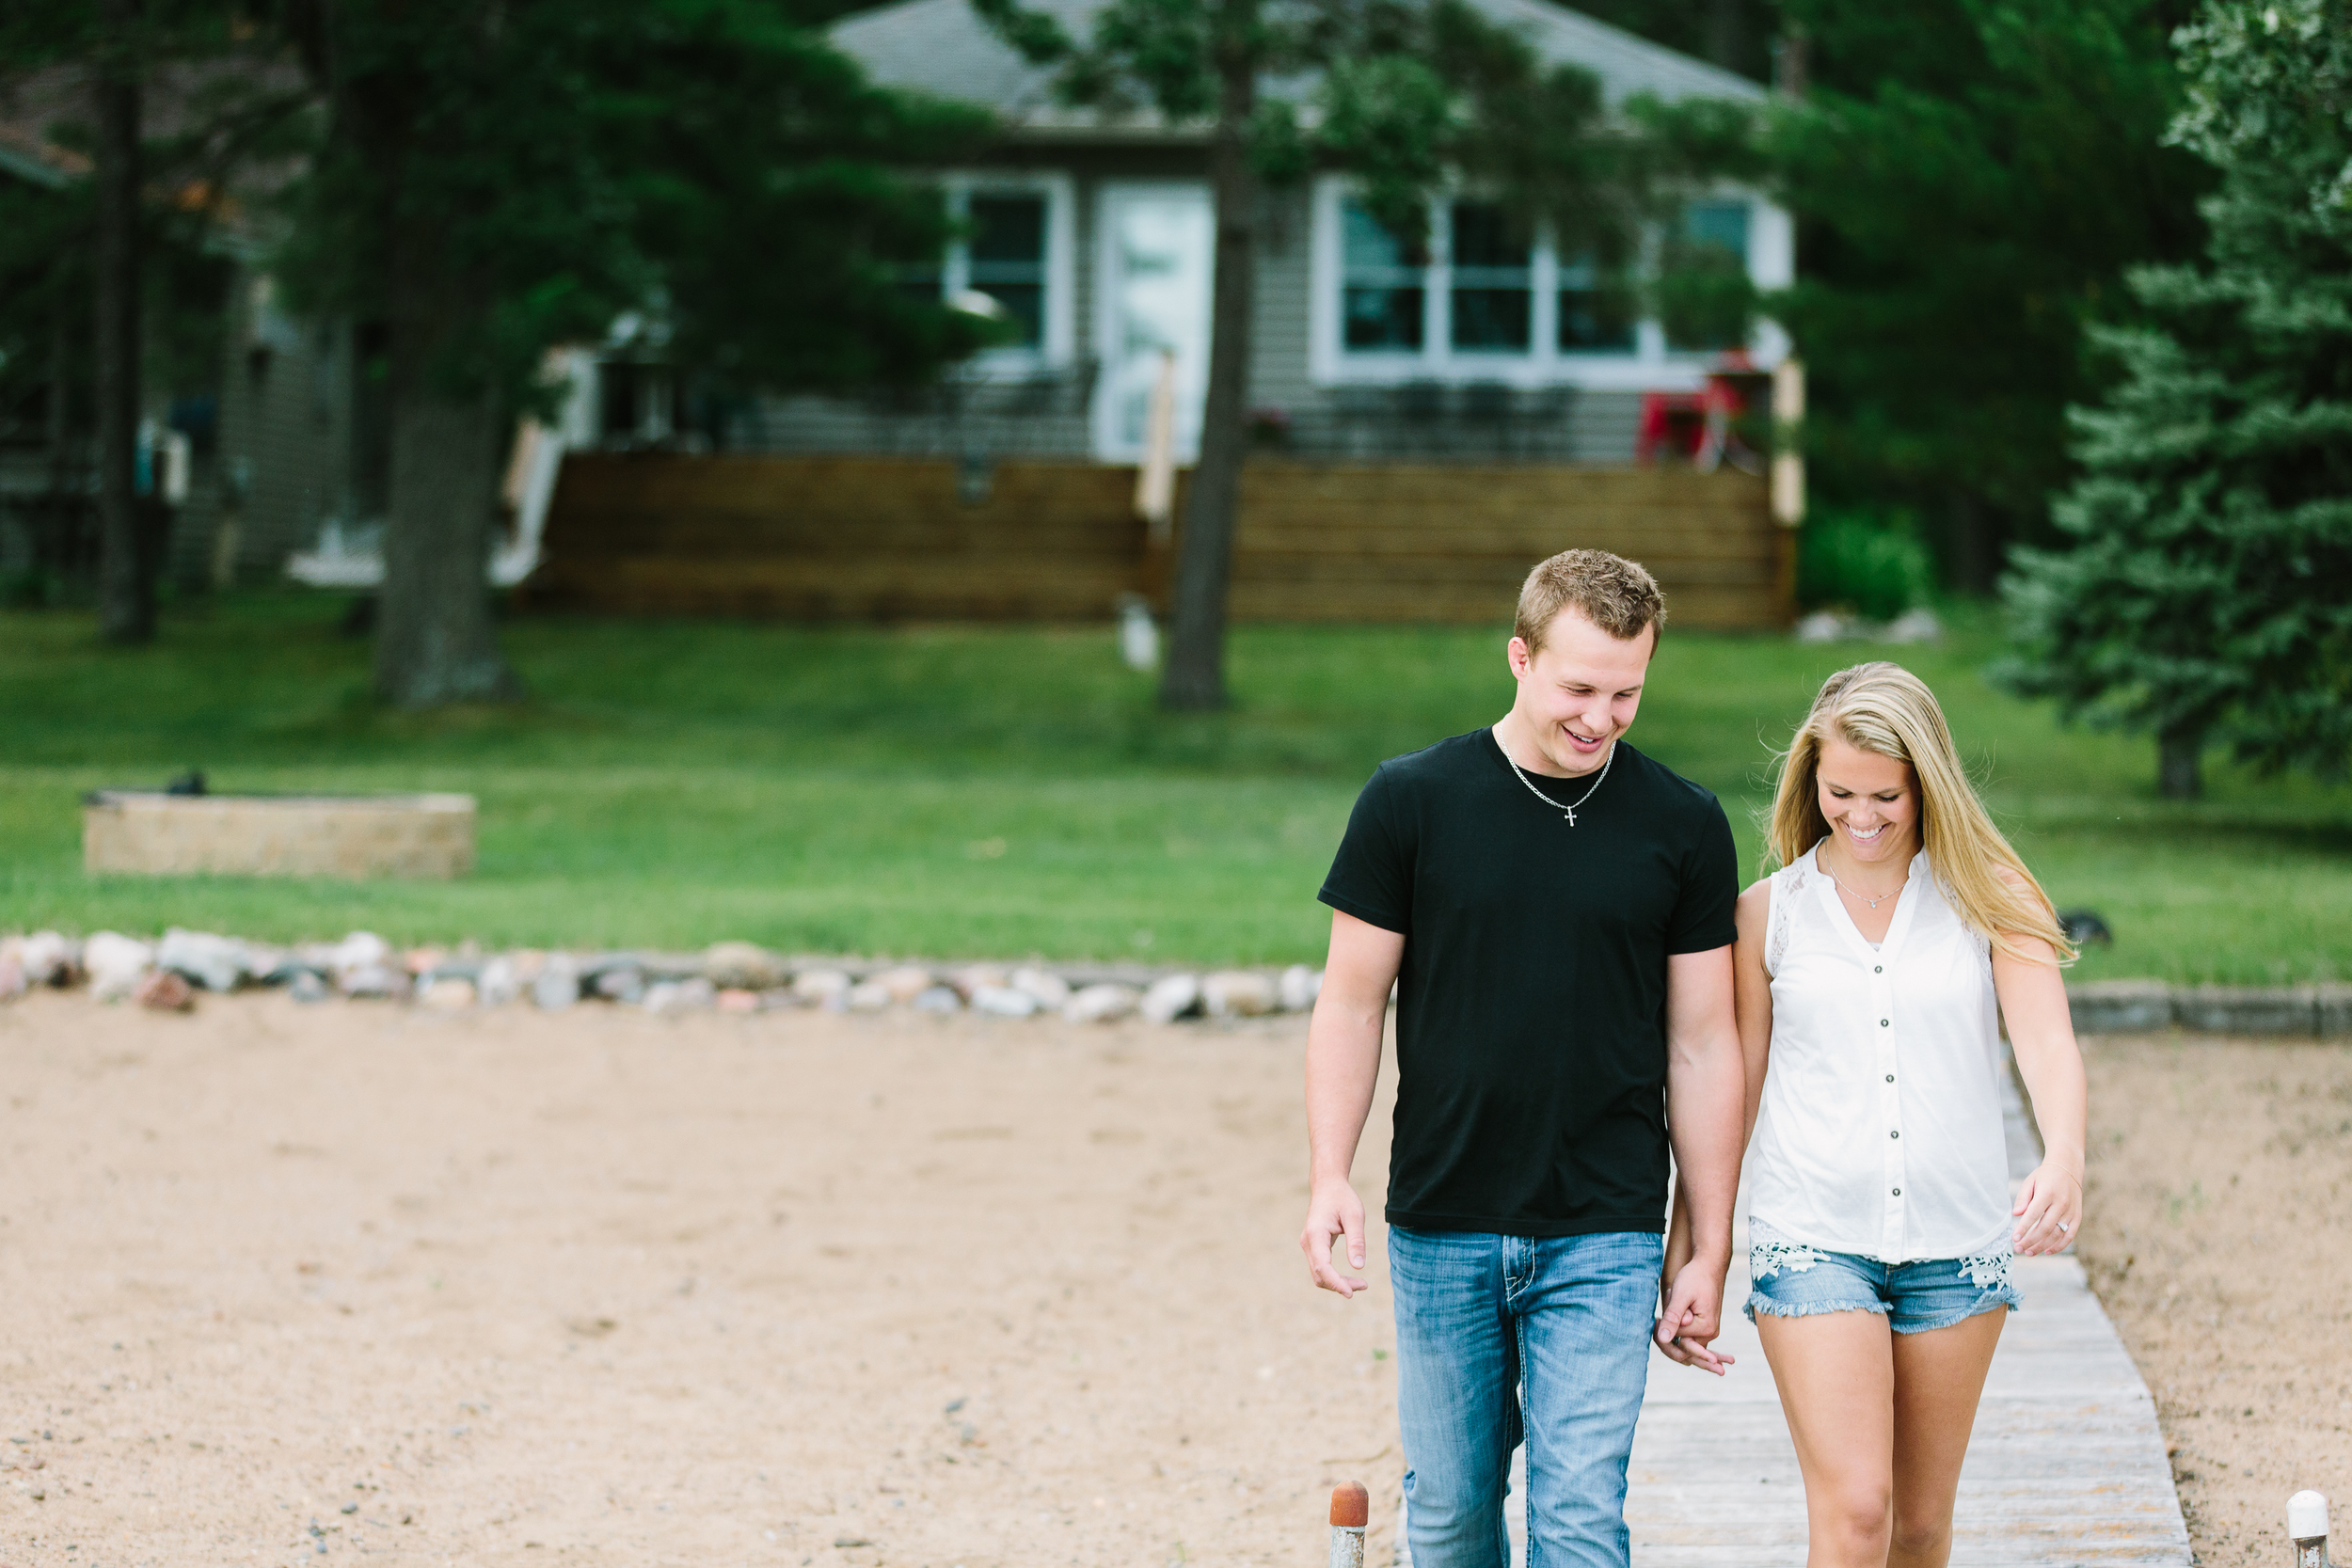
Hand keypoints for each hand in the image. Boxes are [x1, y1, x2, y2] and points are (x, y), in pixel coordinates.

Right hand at [1300, 1175, 1368, 1296]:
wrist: (1328, 1186)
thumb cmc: (1342, 1199)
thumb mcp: (1355, 1216)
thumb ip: (1356, 1241)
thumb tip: (1359, 1267)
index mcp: (1316, 1234)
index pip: (1323, 1266)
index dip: (1336, 1282)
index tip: (1351, 1293)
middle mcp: (1307, 1242)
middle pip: (1320, 1275)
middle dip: (1340, 1285)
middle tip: (1364, 1285)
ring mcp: (1308, 1246)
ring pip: (1319, 1275)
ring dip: (1337, 1283)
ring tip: (1361, 1284)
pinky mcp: (1313, 1247)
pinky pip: (1321, 1269)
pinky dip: (1334, 1277)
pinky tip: (1350, 1278)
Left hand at [1653, 1256, 1734, 1374]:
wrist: (1709, 1266)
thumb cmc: (1695, 1277)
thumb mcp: (1681, 1295)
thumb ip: (1672, 1318)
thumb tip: (1664, 1339)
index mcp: (1706, 1328)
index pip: (1675, 1339)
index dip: (1662, 1330)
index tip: (1654, 1318)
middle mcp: (1710, 1334)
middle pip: (1680, 1347)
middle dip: (1667, 1332)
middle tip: (1661, 1311)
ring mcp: (1708, 1332)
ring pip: (1682, 1340)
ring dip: (1672, 1325)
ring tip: (1674, 1299)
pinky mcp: (1704, 1327)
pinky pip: (1687, 1335)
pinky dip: (1677, 1324)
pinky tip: (1675, 1307)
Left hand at [2013, 1160, 2081, 1255]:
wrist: (2068, 1169)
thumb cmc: (2044, 1176)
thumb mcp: (2030, 1182)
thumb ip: (2022, 1198)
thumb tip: (2015, 1214)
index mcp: (2047, 1193)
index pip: (2034, 1214)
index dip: (2024, 1228)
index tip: (2014, 1238)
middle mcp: (2061, 1203)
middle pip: (2045, 1227)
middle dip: (2031, 1241)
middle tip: (2018, 1249)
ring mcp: (2071, 1211)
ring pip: (2057, 1234)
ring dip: (2042, 1246)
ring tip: (2028, 1252)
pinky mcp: (2078, 1217)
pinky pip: (2069, 1235)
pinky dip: (2059, 1246)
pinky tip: (2046, 1251)